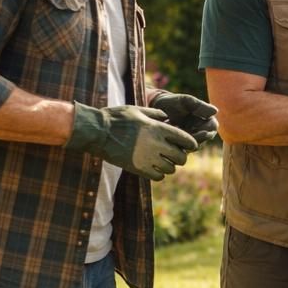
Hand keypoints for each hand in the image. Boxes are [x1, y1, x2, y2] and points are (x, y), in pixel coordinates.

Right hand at [65, 103, 196, 180]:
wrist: (96, 132)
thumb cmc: (116, 118)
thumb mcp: (137, 110)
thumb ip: (155, 114)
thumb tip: (167, 117)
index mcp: (158, 129)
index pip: (186, 140)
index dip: (191, 144)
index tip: (188, 145)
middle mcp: (157, 144)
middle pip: (182, 158)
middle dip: (180, 156)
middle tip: (174, 154)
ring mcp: (148, 158)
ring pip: (171, 169)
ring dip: (169, 166)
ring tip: (161, 161)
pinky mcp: (139, 169)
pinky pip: (158, 177)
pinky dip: (159, 174)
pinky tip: (152, 168)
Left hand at [151, 92, 218, 144]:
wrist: (155, 108)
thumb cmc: (172, 102)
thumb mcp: (185, 101)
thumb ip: (199, 106)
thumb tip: (215, 111)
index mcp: (204, 119)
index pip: (212, 127)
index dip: (210, 131)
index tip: (205, 132)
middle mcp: (199, 130)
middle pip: (204, 139)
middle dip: (198, 139)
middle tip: (190, 138)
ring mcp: (189, 139)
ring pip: (193, 146)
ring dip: (187, 143)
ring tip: (178, 137)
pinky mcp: (179, 145)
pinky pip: (182, 150)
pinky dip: (178, 146)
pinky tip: (171, 140)